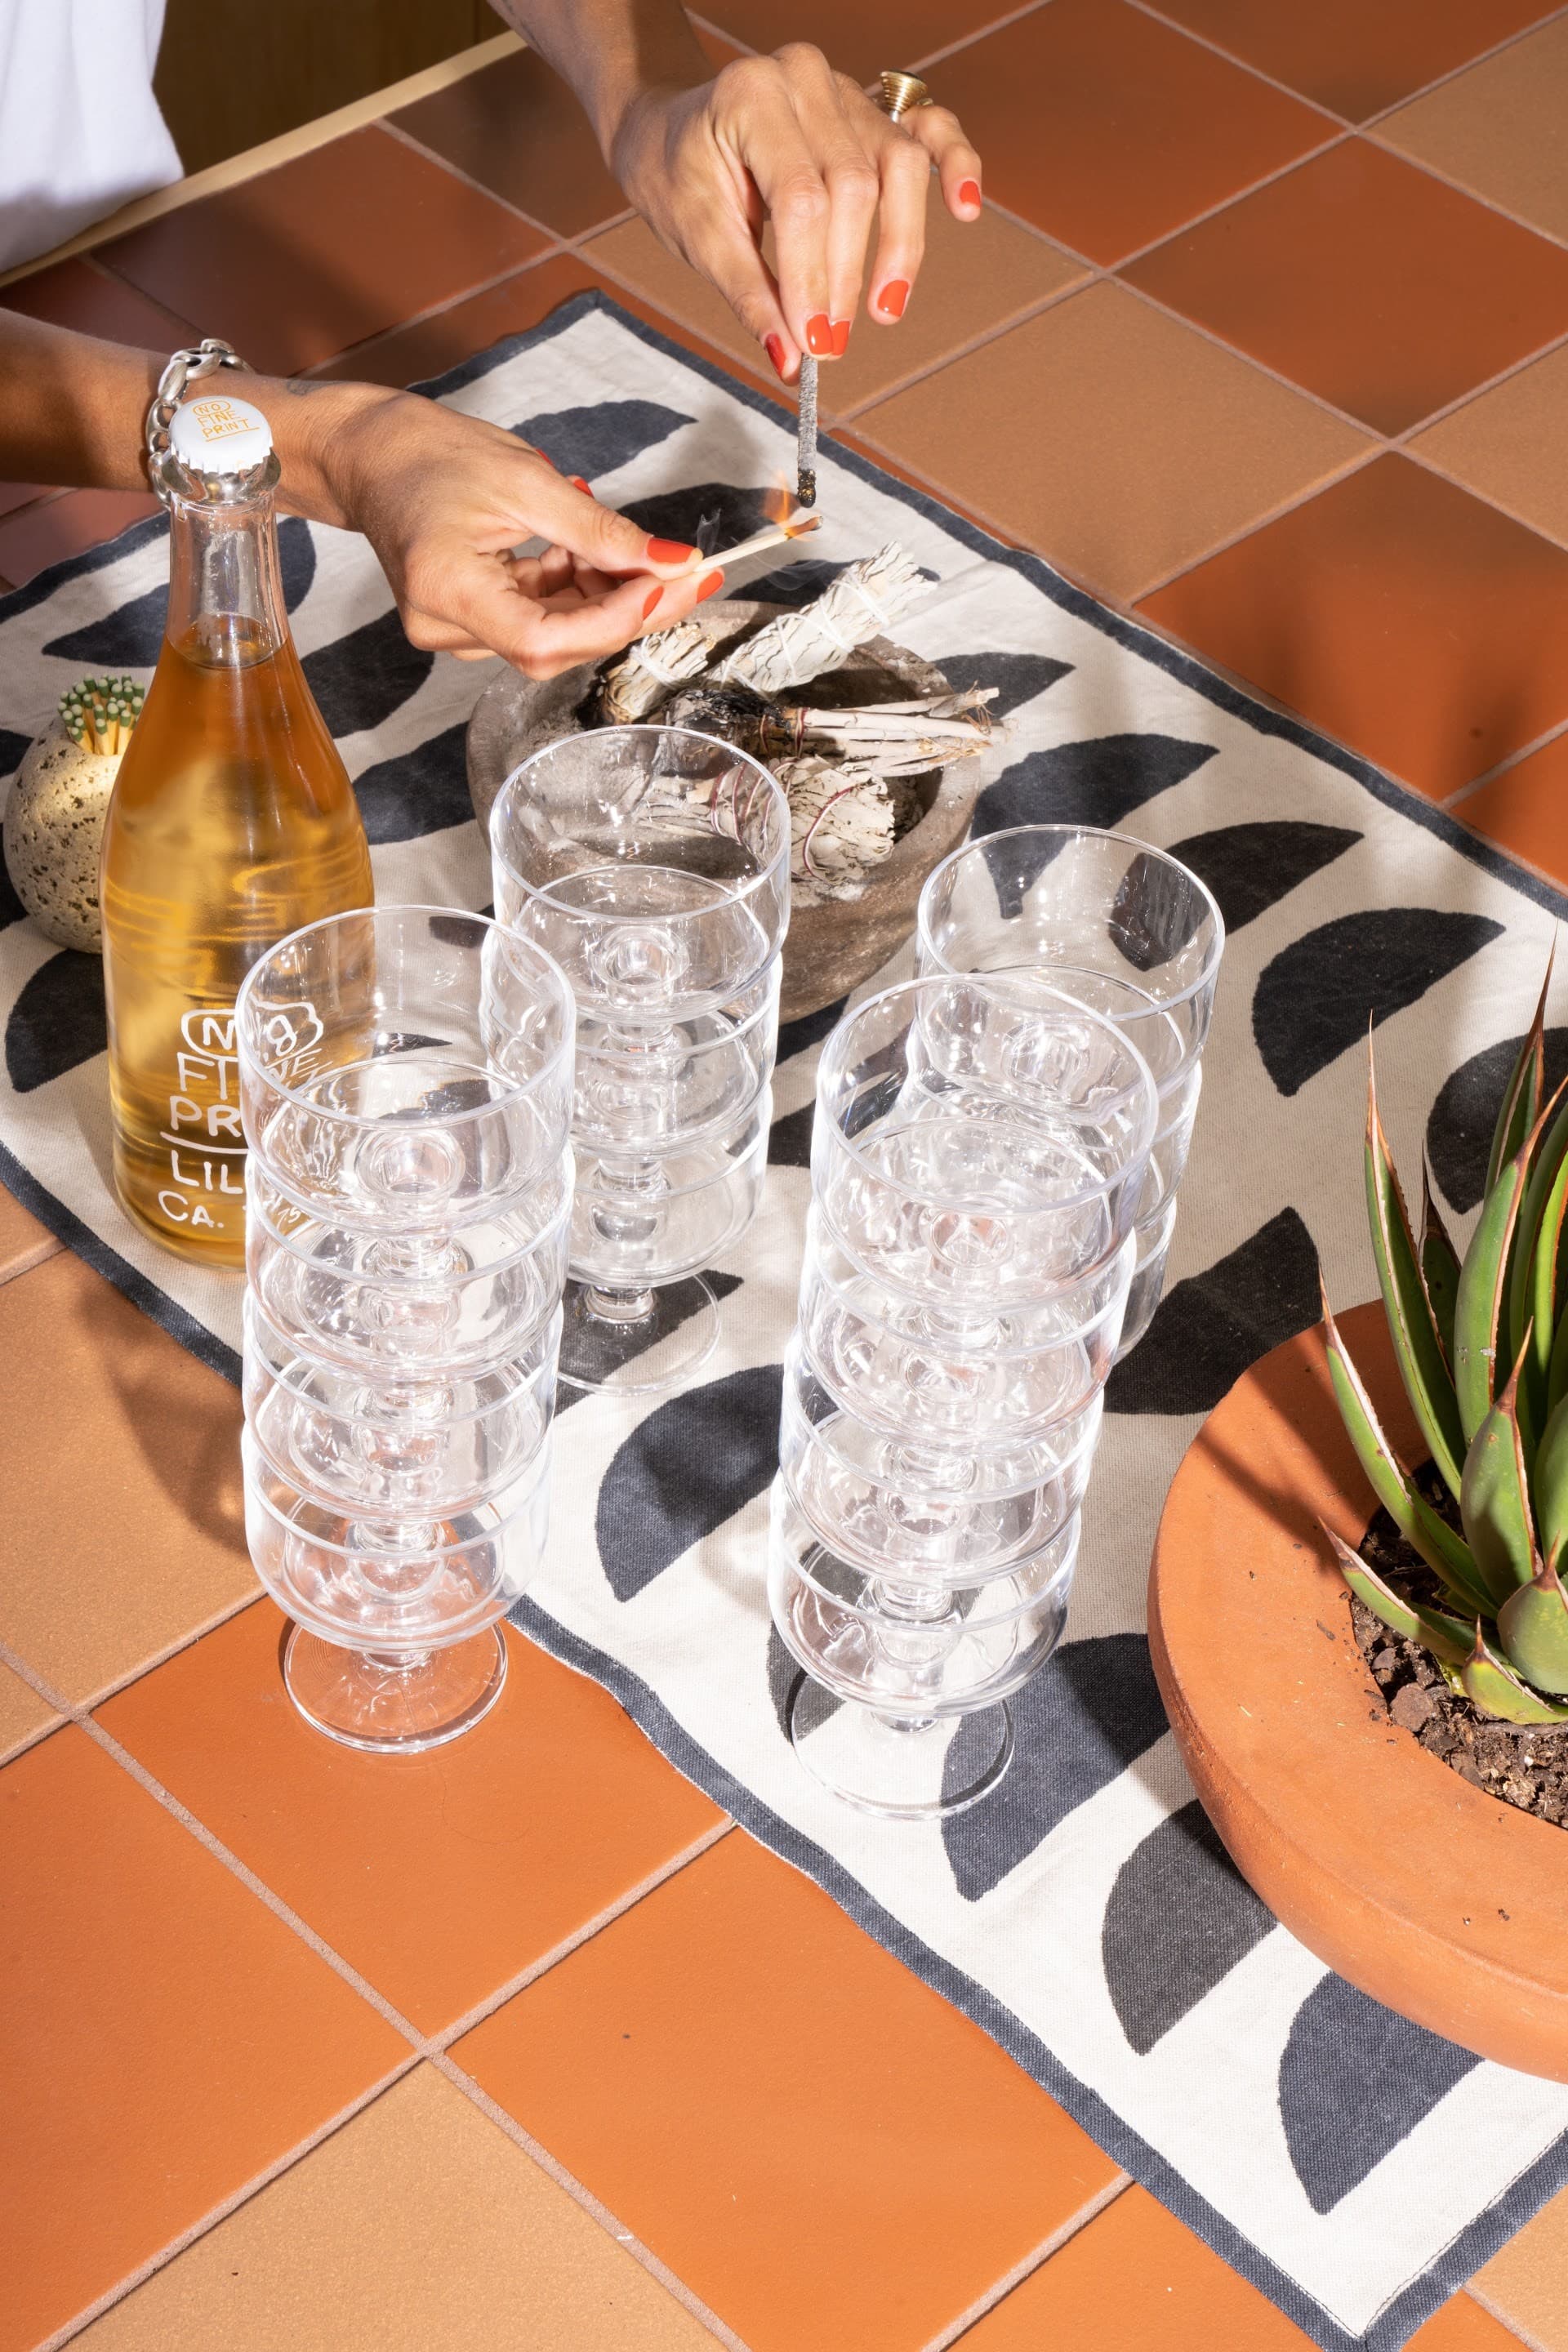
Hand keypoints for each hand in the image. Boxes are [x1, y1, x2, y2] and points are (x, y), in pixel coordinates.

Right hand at [280, 379, 720, 678]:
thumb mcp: (525, 479)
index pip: (544, 638)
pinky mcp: (468, 625)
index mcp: (447, 589)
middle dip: (627, 610)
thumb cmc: (430, 455)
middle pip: (557, 646)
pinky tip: (580, 554)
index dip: (614, 619)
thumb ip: (601, 531)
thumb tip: (672, 562)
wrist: (371, 455)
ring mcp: (454, 632)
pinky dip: (575, 593)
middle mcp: (444, 626)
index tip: (670, 583)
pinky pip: (539, 622)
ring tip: (620, 547)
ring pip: (555, 637)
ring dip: (604, 598)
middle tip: (685, 572)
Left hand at [610, 44, 982, 378]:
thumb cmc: (678, 177)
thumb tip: (788, 362)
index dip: (813, 277)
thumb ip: (749, 295)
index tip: (814, 341)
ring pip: (898, 166)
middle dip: (846, 274)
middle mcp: (805, 80)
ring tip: (885, 308)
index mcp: (751, 98)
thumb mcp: (698, 237)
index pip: (801, 199)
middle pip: (854, 186)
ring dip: (900, 244)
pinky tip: (963, 208)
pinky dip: (956, 163)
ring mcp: (845, 89)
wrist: (671, 128)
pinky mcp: (871, 107)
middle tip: (832, 341)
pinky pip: (930, 128)